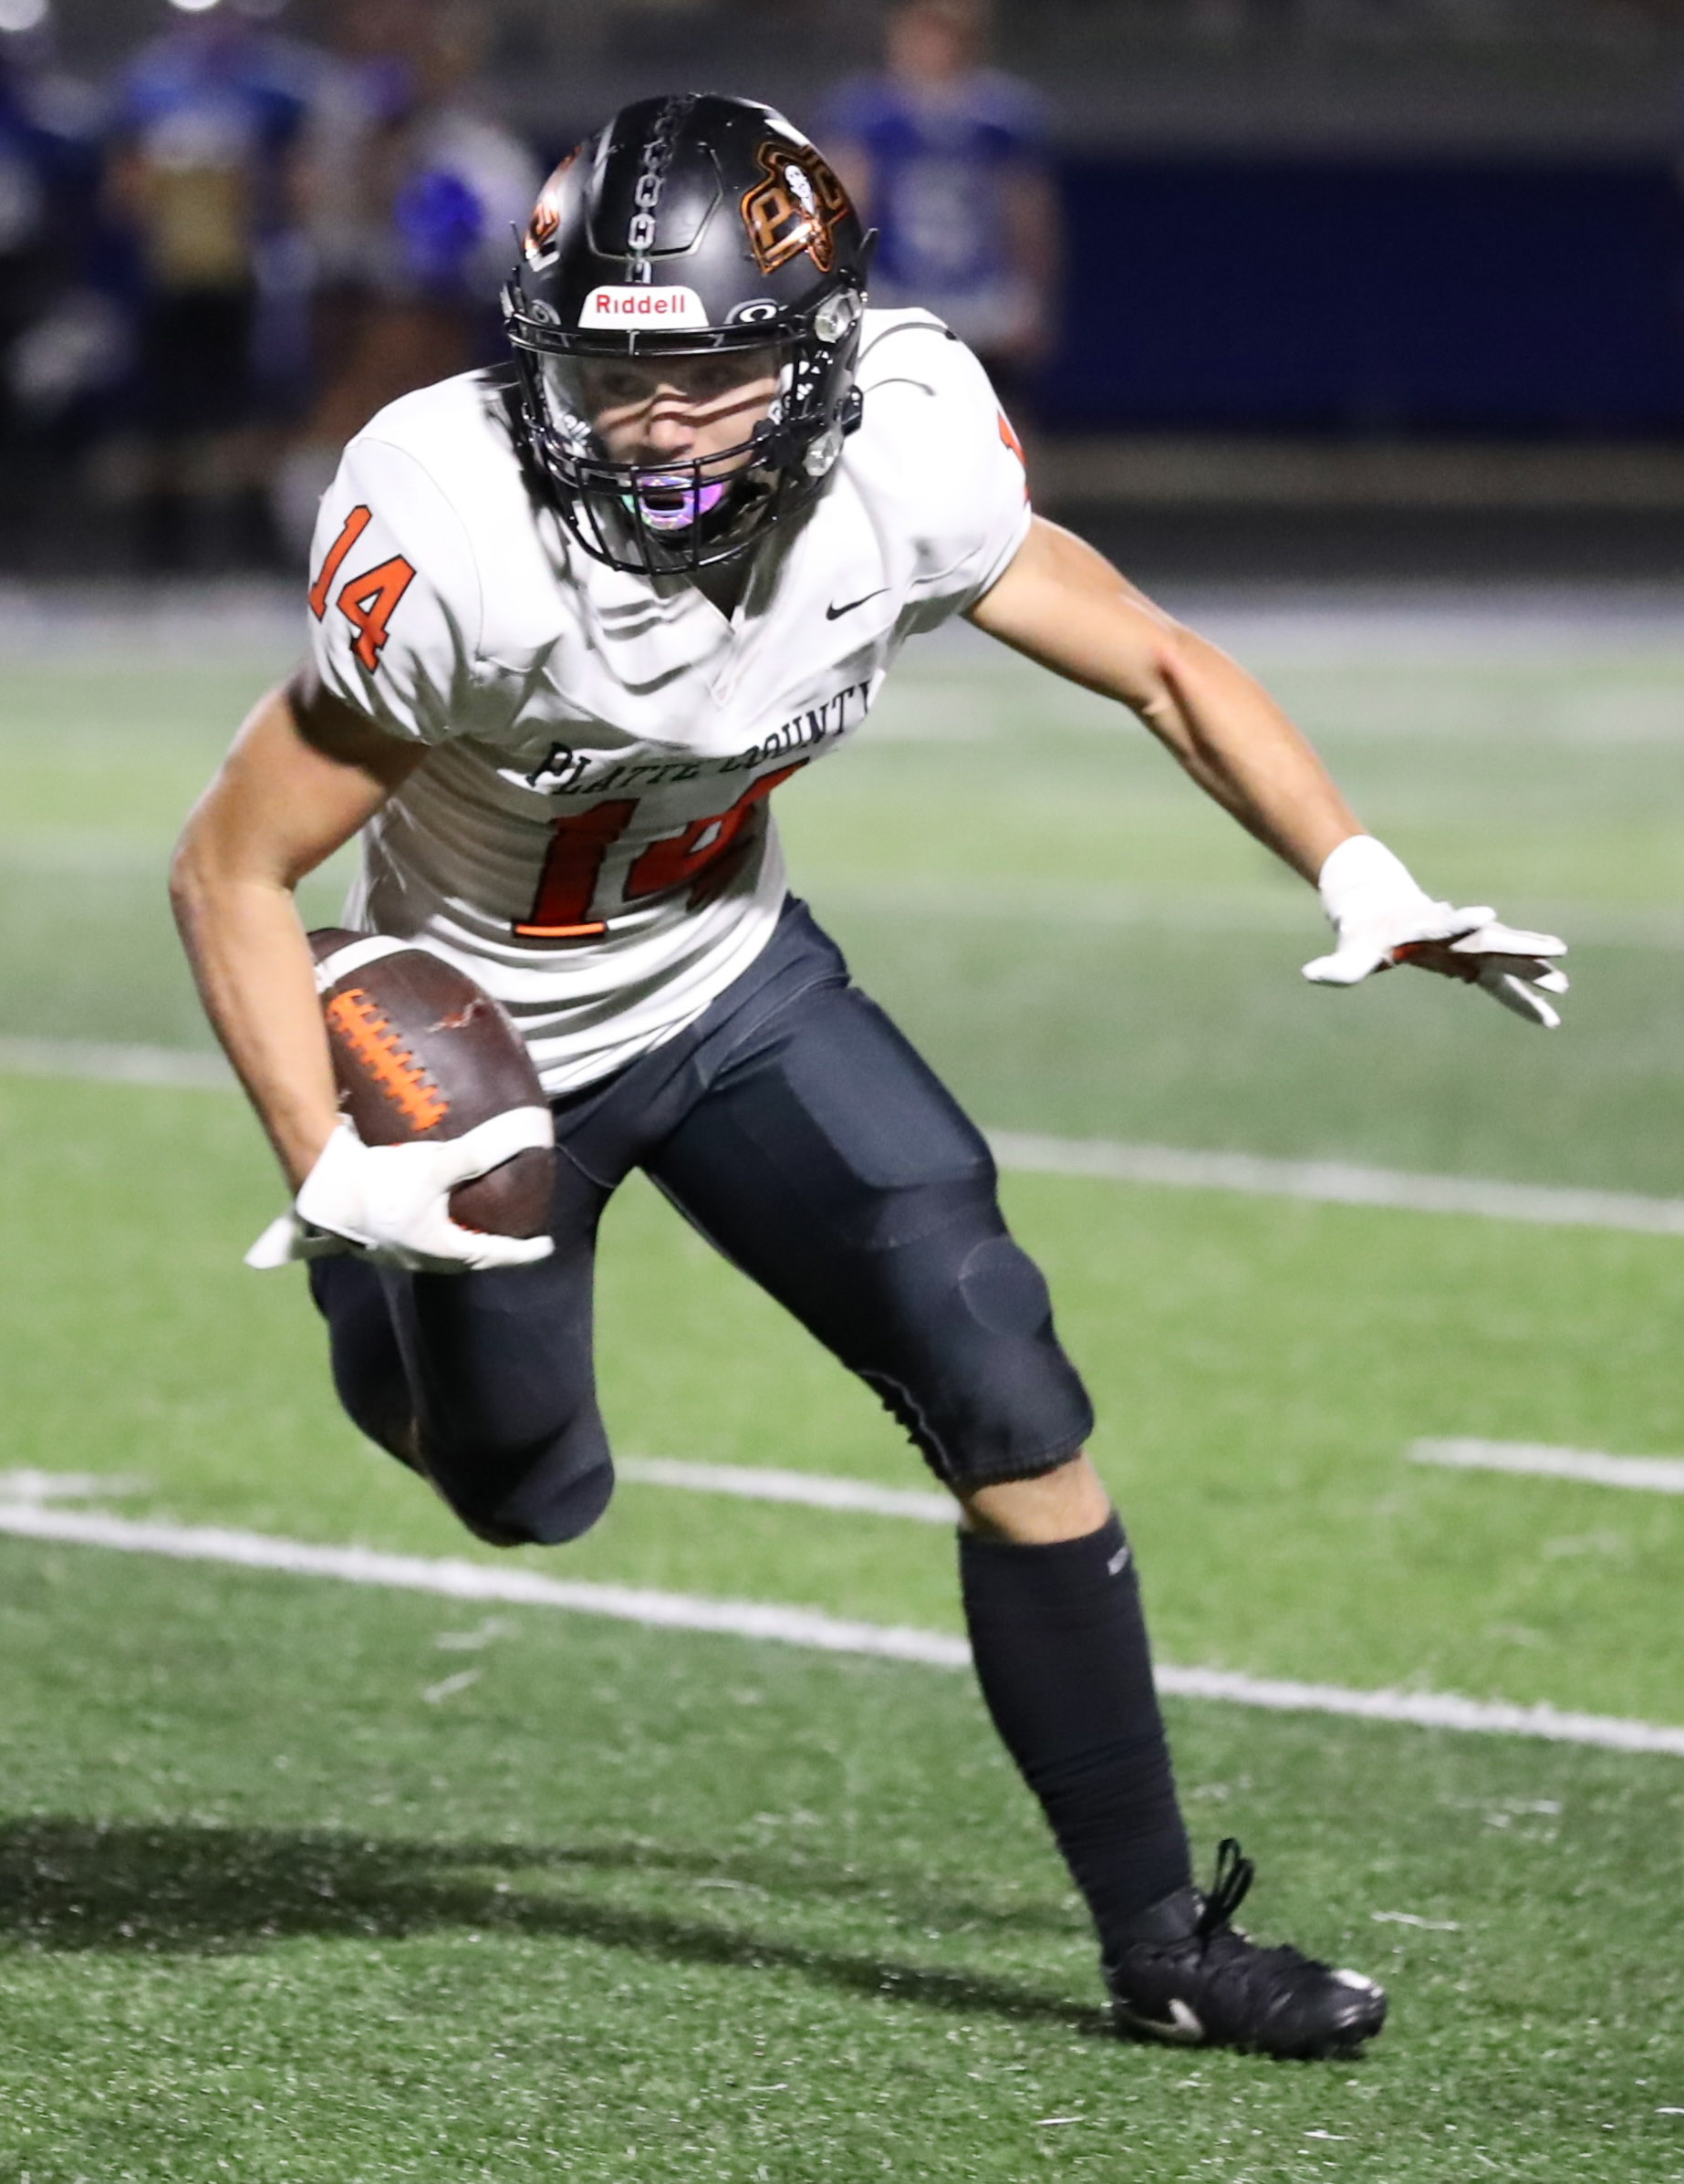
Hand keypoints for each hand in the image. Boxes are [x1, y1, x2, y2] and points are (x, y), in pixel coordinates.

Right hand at [246, 1111, 555, 1272]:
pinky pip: (410, 1245)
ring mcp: (390, 1254)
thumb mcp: (435, 1164)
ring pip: (435, 1257)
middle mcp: (417, 1259)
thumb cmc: (381, 1177)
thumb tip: (522, 1137)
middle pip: (465, 1262)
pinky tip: (423, 1220)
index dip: (523, 1251)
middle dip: (490, 1253)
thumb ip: (476, 1155)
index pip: (495, 1254)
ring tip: (469, 1230)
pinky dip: (429, 1237)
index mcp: (440, 1249)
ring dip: (457, 1247)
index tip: (546, 1247)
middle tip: (510, 1241)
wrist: (322, 1184)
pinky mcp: (368, 1242)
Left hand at [1302, 835, 1567, 1028]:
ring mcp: (1468, 945)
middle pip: (1492, 941)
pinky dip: (1523, 991)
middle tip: (1556, 955)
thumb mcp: (1351, 951)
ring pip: (1506, 957)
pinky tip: (1551, 1004)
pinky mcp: (1472, 958)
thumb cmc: (1364, 932)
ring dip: (1533, 969)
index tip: (1487, 915)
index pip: (1446, 924)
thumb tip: (1310, 974)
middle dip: (1522, 948)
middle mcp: (1455, 934)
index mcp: (1425, 927)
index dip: (1464, 921)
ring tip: (1565, 984)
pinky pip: (1501, 979)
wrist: (1379, 907)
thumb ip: (1338, 968)